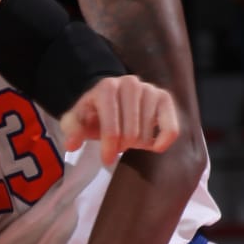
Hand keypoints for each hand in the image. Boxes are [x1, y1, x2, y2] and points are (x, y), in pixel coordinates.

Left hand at [57, 74, 180, 161]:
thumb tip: (72, 144)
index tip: (106, 160)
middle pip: (131, 133)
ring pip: (147, 133)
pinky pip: (170, 127)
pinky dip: (163, 141)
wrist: (112, 101)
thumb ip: (72, 130)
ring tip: (129, 140)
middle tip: (117, 146)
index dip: (109, 147)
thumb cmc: (94, 114)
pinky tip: (154, 146)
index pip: (111, 126)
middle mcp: (130, 83)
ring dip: (137, 144)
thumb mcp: (77, 121)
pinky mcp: (165, 98)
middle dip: (122, 146)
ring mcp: (150, 89)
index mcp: (107, 87)